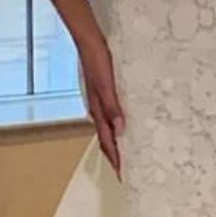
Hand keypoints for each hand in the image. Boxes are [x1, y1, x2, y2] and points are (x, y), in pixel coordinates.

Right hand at [78, 32, 125, 177]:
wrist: (88, 41)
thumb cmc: (97, 60)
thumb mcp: (106, 85)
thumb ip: (112, 107)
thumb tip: (121, 130)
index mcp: (98, 110)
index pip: (107, 142)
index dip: (115, 159)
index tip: (122, 175)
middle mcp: (97, 109)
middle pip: (106, 139)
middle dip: (115, 155)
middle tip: (125, 169)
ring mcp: (99, 100)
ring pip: (107, 128)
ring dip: (115, 141)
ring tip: (126, 151)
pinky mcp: (103, 92)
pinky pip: (110, 114)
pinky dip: (116, 125)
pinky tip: (123, 121)